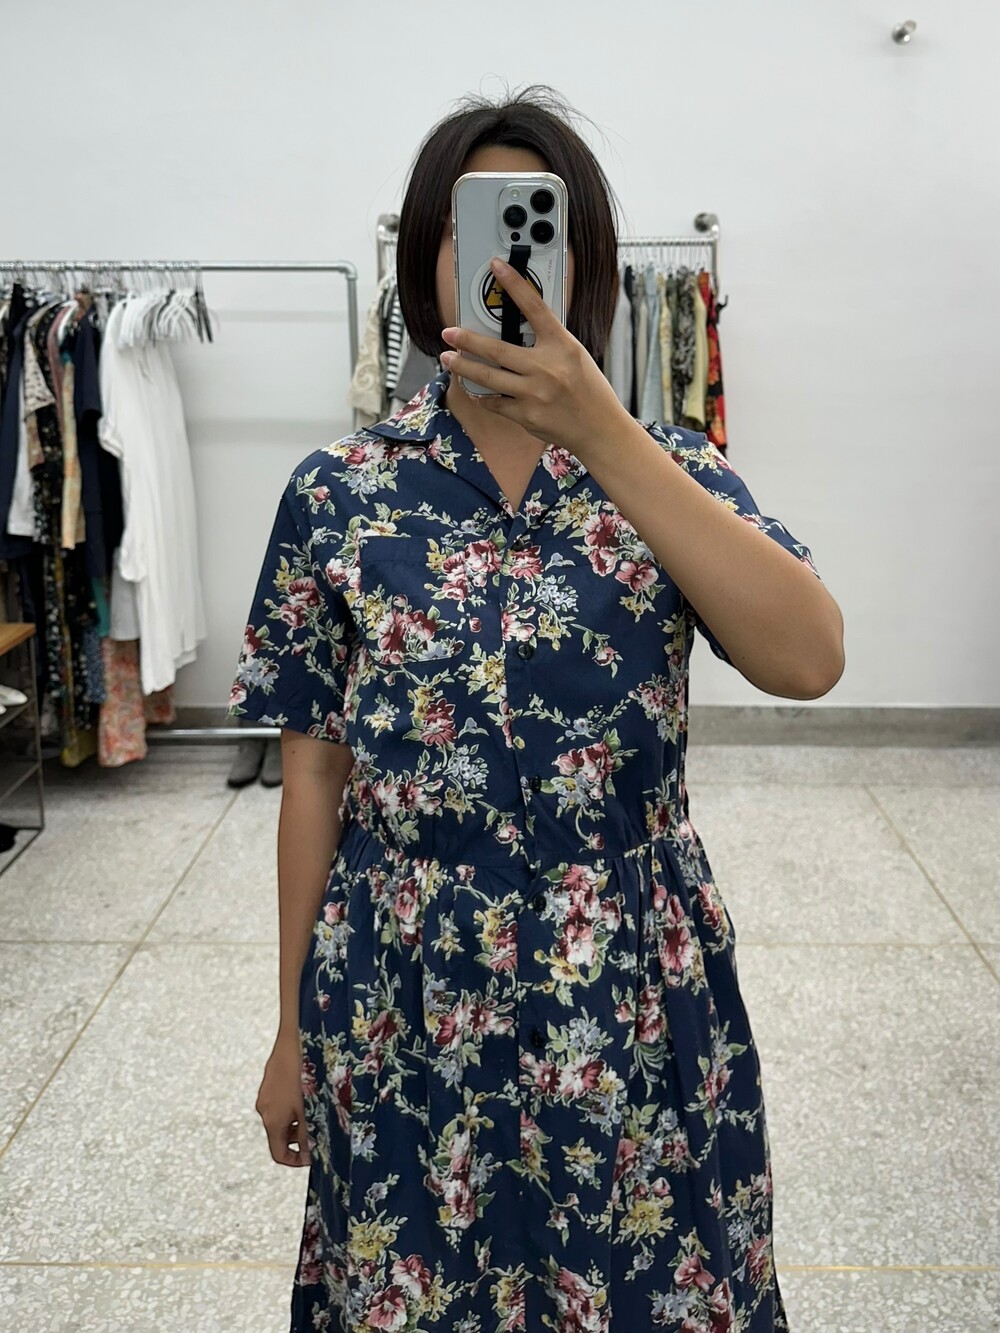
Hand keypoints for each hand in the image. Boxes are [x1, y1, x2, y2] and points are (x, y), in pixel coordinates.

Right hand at [256, 1033, 310, 1167]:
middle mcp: (264, 1109)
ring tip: (319, 1109)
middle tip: (320, 1131)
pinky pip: (280, 1100)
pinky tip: (311, 1090)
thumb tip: (311, 1155)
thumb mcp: (311, 1109)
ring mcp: (265, 1093)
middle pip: (280, 1136)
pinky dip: (294, 1103)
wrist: (295, 1037)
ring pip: (282, 1116)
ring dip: (298, 1119)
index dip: (297, 1161)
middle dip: (300, 1138)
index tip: (314, 1157)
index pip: (278, 1154)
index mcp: (272, 1121)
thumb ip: (310, 1135)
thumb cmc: (306, 1074)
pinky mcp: (269, 1079)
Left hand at [439, 257, 628, 456]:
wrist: (600, 429)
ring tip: (448, 359)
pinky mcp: (526, 416)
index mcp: (562, 346)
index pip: (534, 307)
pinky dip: (483, 396)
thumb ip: (548, 343)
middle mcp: (546, 368)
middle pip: (496, 350)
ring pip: (488, 377)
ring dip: (463, 367)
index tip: (497, 267)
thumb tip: (517, 332)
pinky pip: (495, 403)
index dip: (514, 284)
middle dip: (467, 340)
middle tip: (448, 333)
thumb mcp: (575, 356)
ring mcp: (534, 394)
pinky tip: (475, 390)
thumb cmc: (589, 391)